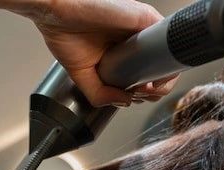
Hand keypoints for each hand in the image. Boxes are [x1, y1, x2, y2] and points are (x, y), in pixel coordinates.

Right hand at [28, 0, 177, 106]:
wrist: (56, 13)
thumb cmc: (64, 33)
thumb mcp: (81, 75)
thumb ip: (99, 93)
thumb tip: (124, 102)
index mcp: (119, 52)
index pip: (142, 75)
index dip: (143, 91)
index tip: (134, 97)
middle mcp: (132, 40)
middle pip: (159, 70)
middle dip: (154, 90)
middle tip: (140, 94)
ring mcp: (140, 30)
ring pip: (166, 57)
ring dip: (162, 79)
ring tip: (145, 87)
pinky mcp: (144, 18)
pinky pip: (167, 39)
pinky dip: (166, 59)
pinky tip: (153, 73)